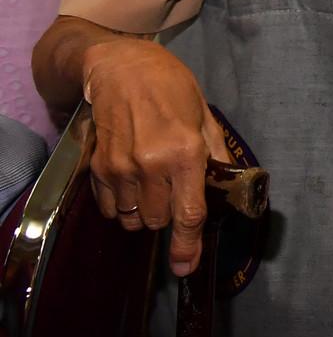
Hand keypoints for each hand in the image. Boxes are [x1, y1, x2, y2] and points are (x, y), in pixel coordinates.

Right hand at [83, 39, 231, 276]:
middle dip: (170, 216)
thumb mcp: (205, 117)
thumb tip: (231, 187)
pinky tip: (132, 181)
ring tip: (153, 183)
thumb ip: (217, 156)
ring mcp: (121, 168)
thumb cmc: (171, 87)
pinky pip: (111, 208)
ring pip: (134, 219)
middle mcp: (151, 166)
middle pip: (160, 222)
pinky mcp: (98, 167)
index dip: (187, 246)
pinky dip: (123, 205)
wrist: (121, 68)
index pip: (188, 214)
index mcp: (185, 153)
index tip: (185, 268)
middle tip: (175, 190)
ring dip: (146, 212)